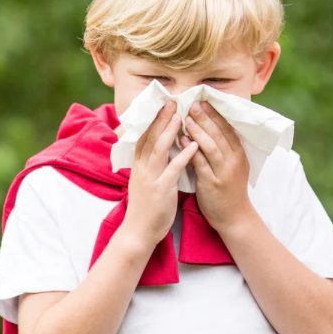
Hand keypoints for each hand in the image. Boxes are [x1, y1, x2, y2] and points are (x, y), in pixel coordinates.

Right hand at [122, 102, 197, 245]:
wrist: (138, 232)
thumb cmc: (145, 208)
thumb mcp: (144, 181)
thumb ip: (149, 165)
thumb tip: (157, 150)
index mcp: (138, 165)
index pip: (143, 136)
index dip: (152, 119)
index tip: (161, 105)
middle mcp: (142, 168)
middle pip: (150, 137)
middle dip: (161, 118)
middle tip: (171, 101)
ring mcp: (151, 178)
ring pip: (159, 149)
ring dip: (170, 131)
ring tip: (181, 116)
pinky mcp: (161, 190)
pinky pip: (173, 169)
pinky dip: (183, 156)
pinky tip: (194, 145)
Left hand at [183, 102, 254, 230]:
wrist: (234, 217)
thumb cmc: (229, 189)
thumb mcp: (232, 165)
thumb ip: (223, 148)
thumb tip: (208, 127)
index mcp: (239, 154)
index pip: (227, 128)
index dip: (215, 114)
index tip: (203, 100)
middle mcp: (234, 160)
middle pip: (219, 133)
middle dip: (205, 117)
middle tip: (192, 103)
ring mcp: (224, 172)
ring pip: (211, 146)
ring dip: (198, 130)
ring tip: (186, 118)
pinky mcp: (212, 183)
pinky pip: (201, 163)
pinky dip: (191, 150)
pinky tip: (182, 140)